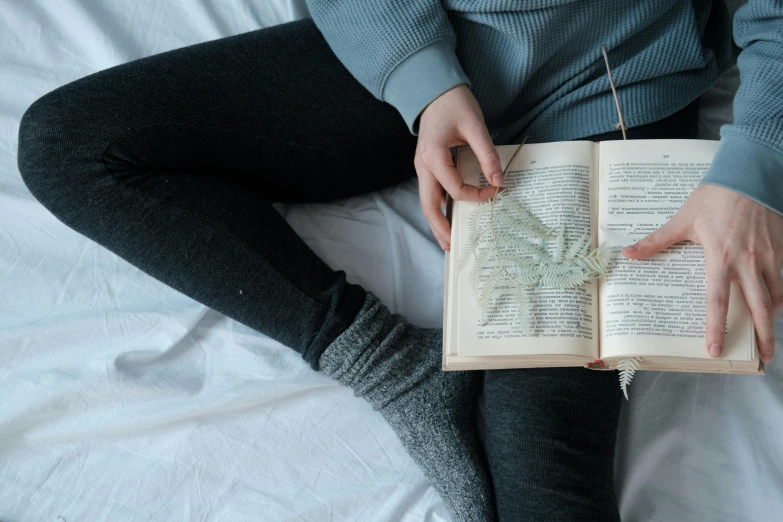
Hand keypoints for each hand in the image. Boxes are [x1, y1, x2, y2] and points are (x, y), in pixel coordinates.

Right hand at [416, 84, 501, 249]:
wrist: (434, 91)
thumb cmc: (454, 103)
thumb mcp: (475, 126)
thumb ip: (487, 155)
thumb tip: (499, 181)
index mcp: (433, 156)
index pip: (455, 189)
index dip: (476, 195)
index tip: (495, 191)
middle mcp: (423, 166)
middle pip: (428, 205)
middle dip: (440, 228)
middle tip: (452, 247)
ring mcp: (422, 167)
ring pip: (426, 202)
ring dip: (436, 222)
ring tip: (447, 241)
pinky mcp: (427, 166)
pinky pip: (430, 193)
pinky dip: (438, 208)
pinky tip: (447, 218)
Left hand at [622, 184, 782, 362]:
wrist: (750, 174)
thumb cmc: (714, 197)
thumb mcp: (682, 219)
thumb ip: (656, 241)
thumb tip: (627, 253)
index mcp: (720, 258)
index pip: (718, 301)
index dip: (717, 327)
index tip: (715, 349)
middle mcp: (748, 263)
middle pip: (759, 307)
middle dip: (764, 336)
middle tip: (763, 359)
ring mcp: (770, 257)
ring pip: (777, 296)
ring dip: (774, 319)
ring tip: (770, 340)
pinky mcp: (782, 248)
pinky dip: (782, 295)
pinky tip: (777, 306)